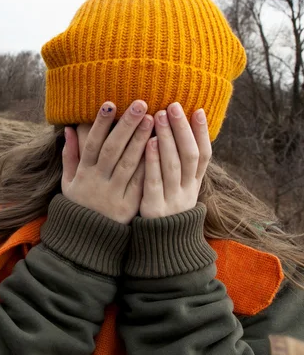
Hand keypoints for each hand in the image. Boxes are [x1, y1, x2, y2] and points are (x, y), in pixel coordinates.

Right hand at [62, 100, 153, 224]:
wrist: (88, 239)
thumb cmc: (79, 204)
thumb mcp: (68, 181)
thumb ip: (69, 155)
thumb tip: (68, 129)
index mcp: (83, 172)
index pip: (92, 143)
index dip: (100, 124)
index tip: (110, 103)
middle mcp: (98, 180)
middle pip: (113, 149)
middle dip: (126, 126)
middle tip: (140, 104)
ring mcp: (114, 192)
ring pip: (129, 163)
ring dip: (141, 140)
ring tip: (153, 118)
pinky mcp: (129, 204)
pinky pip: (140, 182)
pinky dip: (150, 165)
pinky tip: (161, 147)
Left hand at [140, 103, 211, 218]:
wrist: (160, 248)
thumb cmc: (165, 209)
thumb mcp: (178, 189)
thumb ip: (178, 165)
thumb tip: (178, 133)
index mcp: (194, 184)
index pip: (204, 155)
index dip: (202, 133)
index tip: (198, 110)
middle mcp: (187, 190)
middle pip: (190, 155)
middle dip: (182, 129)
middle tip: (173, 105)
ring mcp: (173, 199)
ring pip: (174, 165)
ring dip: (168, 138)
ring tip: (159, 116)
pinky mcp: (155, 208)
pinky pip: (155, 180)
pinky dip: (153, 160)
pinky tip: (149, 142)